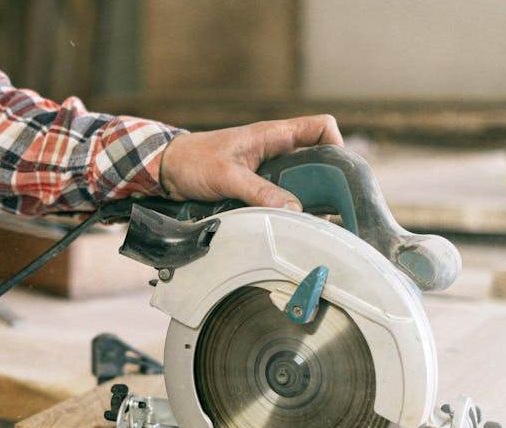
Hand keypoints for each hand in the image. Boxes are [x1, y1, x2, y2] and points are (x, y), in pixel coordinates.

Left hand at [158, 115, 343, 210]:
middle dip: (326, 181)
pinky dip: (287, 208)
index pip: (321, 126)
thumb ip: (260, 192)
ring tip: (312, 220)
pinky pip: (283, 195)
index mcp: (274, 135)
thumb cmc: (193, 161)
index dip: (337, 144)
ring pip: (302, 181)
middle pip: (317, 159)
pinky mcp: (258, 185)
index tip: (338, 173)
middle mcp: (276, 149)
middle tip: (331, 207)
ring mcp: (268, 168)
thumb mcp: (228, 176)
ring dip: (306, 199)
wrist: (167, 169)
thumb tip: (294, 209)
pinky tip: (287, 223)